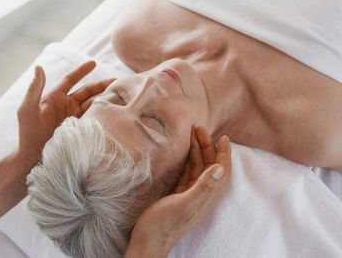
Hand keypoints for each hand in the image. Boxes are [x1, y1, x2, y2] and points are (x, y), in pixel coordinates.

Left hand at [16, 60, 113, 166]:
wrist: (34, 158)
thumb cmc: (28, 134)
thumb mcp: (28, 110)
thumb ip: (34, 89)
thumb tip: (38, 67)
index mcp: (55, 98)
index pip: (71, 80)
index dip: (82, 70)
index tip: (93, 62)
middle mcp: (67, 105)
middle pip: (87, 91)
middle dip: (102, 85)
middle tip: (117, 81)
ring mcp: (75, 118)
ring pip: (93, 104)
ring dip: (106, 99)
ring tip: (121, 95)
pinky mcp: (81, 129)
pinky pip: (94, 119)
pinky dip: (104, 114)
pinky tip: (115, 112)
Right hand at [125, 127, 230, 257]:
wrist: (148, 241)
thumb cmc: (163, 226)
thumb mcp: (183, 205)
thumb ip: (202, 187)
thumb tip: (220, 168)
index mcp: (206, 196)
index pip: (221, 171)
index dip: (224, 153)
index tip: (223, 137)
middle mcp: (201, 194)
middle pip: (209, 166)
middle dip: (208, 146)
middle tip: (199, 129)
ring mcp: (189, 194)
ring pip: (197, 168)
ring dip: (197, 151)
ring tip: (191, 135)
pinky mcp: (178, 194)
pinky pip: (186, 173)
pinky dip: (186, 160)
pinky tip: (182, 152)